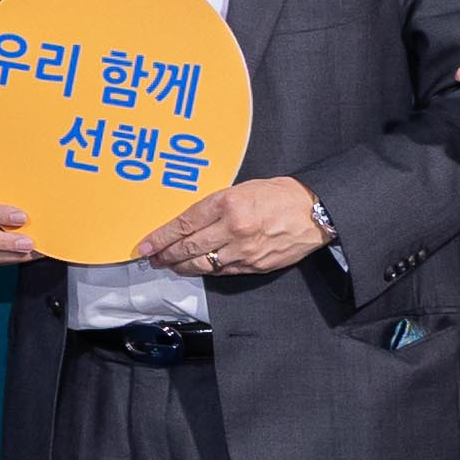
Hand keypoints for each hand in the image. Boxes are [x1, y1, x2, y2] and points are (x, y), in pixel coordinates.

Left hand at [136, 173, 332, 279]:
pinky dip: (206, 270)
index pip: (184, 224)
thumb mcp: (242, 189)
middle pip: (188, 247)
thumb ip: (216, 206)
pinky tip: (197, 268)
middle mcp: (232, 228)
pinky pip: (222, 271)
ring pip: (202, 264)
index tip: (145, 246)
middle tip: (152, 259)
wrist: (314, 211)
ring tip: (170, 265)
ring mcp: (243, 250)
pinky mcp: (254, 265)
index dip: (160, 238)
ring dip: (182, 266)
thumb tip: (190, 222)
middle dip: (165, 255)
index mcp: (227, 203)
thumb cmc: (279, 195)